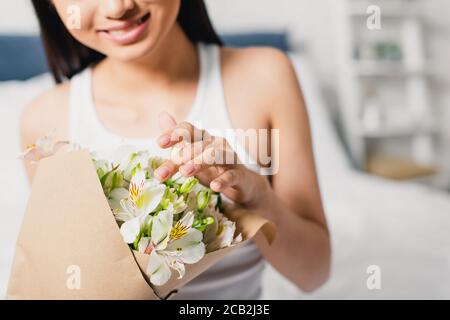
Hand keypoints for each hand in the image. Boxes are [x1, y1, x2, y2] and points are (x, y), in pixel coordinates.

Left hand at [154, 112, 269, 206]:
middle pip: (198, 145)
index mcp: (203, 138)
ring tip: (185, 171)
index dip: (174, 133)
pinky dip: (223, 180)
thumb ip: (177, 141)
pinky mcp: (239, 174)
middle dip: (182, 154)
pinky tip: (214, 186)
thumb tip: (162, 115)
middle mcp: (216, 144)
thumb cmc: (213, 168)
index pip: (188, 129)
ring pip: (216, 155)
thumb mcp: (192, 156)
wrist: (242, 184)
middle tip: (170, 164)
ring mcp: (230, 158)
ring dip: (200, 162)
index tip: (159, 143)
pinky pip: (231, 175)